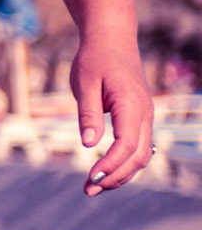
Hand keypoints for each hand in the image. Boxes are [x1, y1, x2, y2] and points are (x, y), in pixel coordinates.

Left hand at [70, 29, 155, 195]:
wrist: (112, 39)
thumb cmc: (94, 58)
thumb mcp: (84, 83)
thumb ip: (88, 114)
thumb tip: (88, 144)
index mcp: (131, 104)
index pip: (126, 145)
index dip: (110, 166)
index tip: (90, 179)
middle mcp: (144, 113)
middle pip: (138, 156)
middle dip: (115, 177)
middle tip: (88, 190)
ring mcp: (145, 116)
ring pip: (142, 155)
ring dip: (120, 174)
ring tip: (93, 187)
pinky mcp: (139, 117)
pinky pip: (138, 147)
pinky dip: (124, 163)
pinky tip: (106, 172)